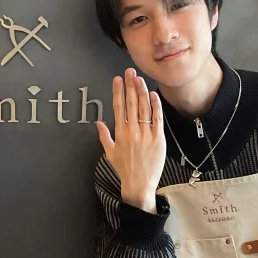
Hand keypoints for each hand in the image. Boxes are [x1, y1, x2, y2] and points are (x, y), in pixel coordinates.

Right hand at [96, 69, 165, 212]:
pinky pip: (157, 119)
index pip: (118, 107)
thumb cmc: (125, 170)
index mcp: (119, 134)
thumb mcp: (110, 153)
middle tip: (129, 72)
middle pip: (131, 104)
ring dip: (141, 91)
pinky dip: (155, 106)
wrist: (139, 185)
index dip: (118, 91)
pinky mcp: (158, 139)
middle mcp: (132, 132)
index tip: (117, 79)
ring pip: (143, 108)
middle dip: (130, 85)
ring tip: (139, 79)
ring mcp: (145, 135)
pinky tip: (153, 94)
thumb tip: (98, 123)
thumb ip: (104, 136)